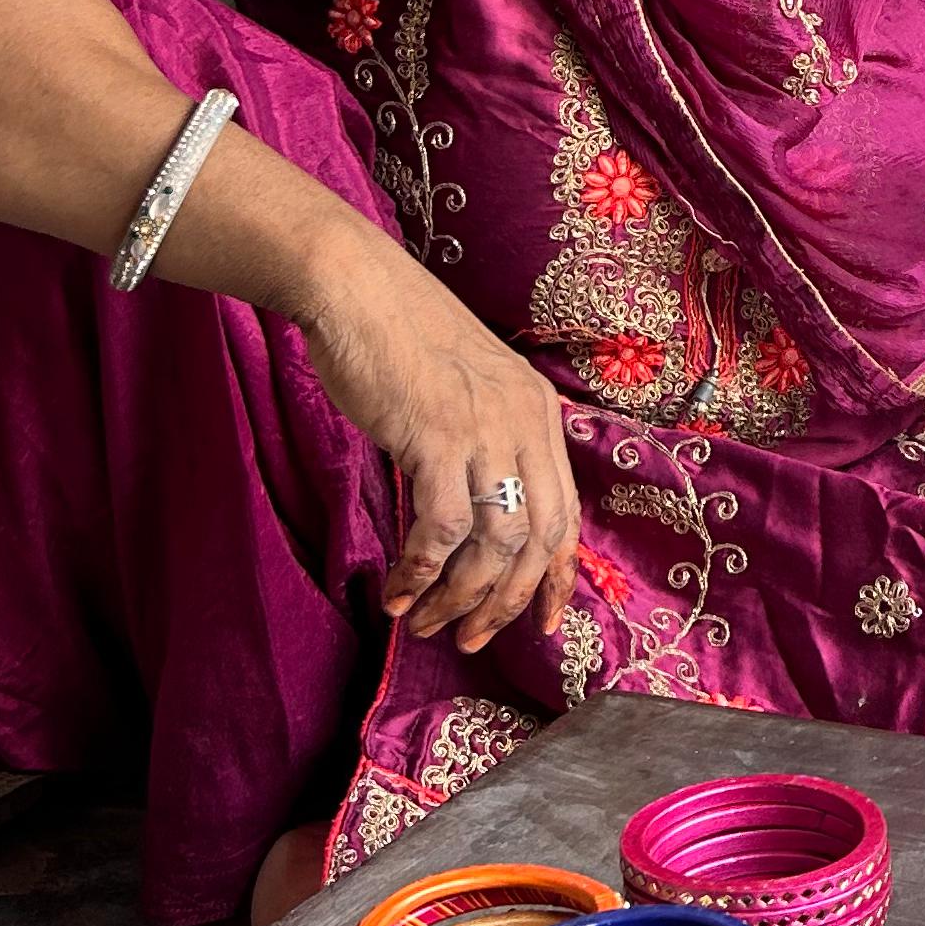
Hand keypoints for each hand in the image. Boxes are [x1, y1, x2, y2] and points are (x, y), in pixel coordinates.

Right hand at [296, 224, 580, 653]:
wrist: (357, 288)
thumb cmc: (401, 339)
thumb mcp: (469, 389)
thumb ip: (484, 444)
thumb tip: (474, 522)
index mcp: (539, 411)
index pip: (567, 513)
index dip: (556, 576)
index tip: (543, 623)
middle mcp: (525, 422)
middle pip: (539, 538)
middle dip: (509, 602)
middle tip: (471, 637)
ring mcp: (485, 429)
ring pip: (496, 544)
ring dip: (461, 597)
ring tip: (427, 622)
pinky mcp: (436, 436)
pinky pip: (441, 531)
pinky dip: (421, 572)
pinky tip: (397, 592)